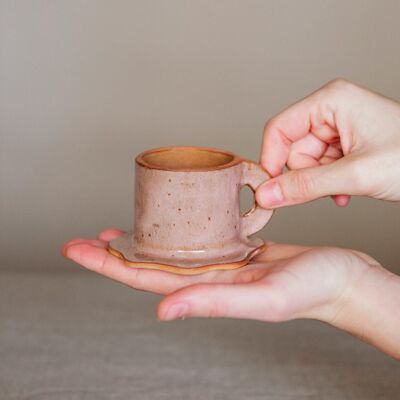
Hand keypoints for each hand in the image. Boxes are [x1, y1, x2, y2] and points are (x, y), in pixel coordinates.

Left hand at [62, 228, 372, 322]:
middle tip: (85, 236)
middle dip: (114, 253)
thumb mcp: (264, 298)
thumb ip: (215, 303)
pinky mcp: (236, 248)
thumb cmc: (313, 289)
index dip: (109, 265)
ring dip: (141, 241)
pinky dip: (175, 230)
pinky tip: (168, 220)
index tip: (77, 248)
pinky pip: (197, 239)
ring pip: (170, 252)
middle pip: (149, 265)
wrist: (341, 277)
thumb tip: (161, 311)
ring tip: (116, 228)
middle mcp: (208, 278)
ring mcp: (220, 263)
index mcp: (207, 290)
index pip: (145, 278)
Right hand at [256, 79, 399, 207]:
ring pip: (305, 163)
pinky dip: (329, 184)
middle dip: (306, 174)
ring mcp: (339, 128)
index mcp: (331, 101)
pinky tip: (348, 190)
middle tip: (329, 187)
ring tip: (347, 187)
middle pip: (292, 149)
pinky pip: (319, 168)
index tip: (270, 189)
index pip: (278, 129)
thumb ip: (305, 186)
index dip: (271, 160)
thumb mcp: (356, 174)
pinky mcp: (345, 145)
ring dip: (320, 182)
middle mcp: (331, 110)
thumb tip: (267, 194)